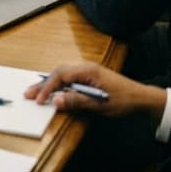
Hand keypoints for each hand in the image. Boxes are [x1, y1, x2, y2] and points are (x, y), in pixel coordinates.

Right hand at [25, 63, 165, 119]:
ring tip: (36, 93)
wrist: (141, 98)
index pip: (60, 76)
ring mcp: (86, 72)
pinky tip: (53, 91)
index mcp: (86, 70)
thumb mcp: (99, 103)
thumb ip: (76, 101)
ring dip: (49, 84)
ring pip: (62, 76)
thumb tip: (55, 101)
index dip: (48, 88)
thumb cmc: (123, 100)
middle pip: (58, 73)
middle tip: (29, 94)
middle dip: (43, 84)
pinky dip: (58, 85)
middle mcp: (84, 68)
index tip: (39, 99)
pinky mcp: (89, 78)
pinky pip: (68, 79)